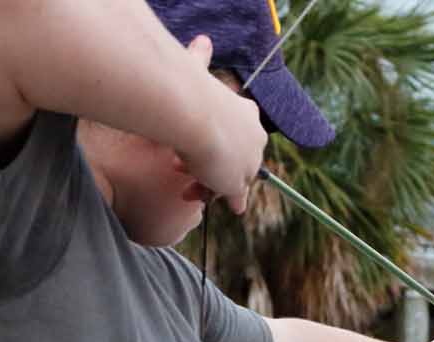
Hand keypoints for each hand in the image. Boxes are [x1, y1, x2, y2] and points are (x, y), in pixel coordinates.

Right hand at [176, 35, 265, 213]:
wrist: (192, 114)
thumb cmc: (187, 87)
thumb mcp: (196, 68)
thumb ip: (199, 59)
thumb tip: (202, 41)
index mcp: (248, 112)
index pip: (236, 132)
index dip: (214, 140)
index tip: (193, 143)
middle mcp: (255, 137)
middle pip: (236, 157)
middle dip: (210, 165)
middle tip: (178, 168)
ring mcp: (249, 160)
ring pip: (231, 176)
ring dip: (208, 184)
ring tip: (188, 190)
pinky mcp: (240, 182)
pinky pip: (237, 196)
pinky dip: (234, 201)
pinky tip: (236, 209)